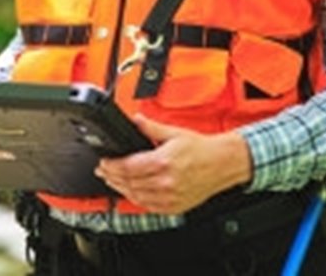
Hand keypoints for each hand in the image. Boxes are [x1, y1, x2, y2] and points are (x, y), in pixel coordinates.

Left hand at [94, 114, 252, 214]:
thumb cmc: (202, 149)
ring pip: (136, 197)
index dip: (111, 166)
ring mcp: (170, 197)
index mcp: (163, 162)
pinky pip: (149, 207)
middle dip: (111, 177)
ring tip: (113, 181)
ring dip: (121, 189)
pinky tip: (131, 192)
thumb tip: (135, 119)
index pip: (127, 167)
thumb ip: (150, 128)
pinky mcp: (175, 206)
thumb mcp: (174, 132)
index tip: (103, 162)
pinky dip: (136, 199)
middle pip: (128, 183)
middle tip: (103, 171)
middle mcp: (165, 182)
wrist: (222, 163)